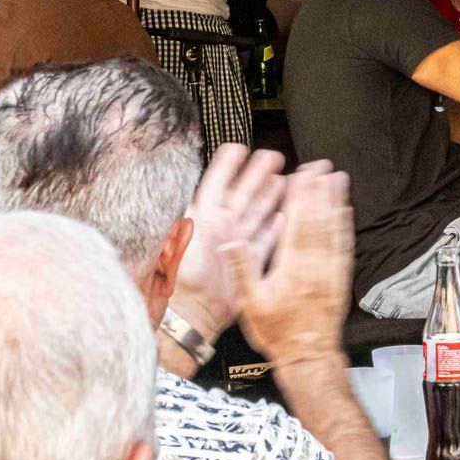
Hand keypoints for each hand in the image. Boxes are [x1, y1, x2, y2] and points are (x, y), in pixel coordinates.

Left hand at [170, 143, 292, 338]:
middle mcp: (221, 229)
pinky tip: (284, 216)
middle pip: (243, 194)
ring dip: (270, 195)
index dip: (228, 165)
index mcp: (204, 218)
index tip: (239, 147)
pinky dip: (276, 228)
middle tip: (273, 155)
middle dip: (257, 173)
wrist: (193, 312)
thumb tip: (175, 183)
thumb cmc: (182, 276)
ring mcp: (236, 245)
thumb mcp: (181, 235)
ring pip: (257, 213)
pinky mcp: (248, 263)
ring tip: (284, 179)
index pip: (217, 183)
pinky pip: (265, 241)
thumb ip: (185, 209)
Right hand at [237, 168, 352, 366]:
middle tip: (321, 166)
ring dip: (335, 202)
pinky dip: (344, 227)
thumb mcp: (250, 305)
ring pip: (334, 230)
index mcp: (292, 269)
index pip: (297, 225)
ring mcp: (330, 271)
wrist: (308, 357)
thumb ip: (242, 271)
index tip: (301, 176)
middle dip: (319, 191)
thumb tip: (231, 243)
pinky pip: (343, 246)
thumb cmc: (279, 334)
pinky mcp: (340, 278)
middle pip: (318, 221)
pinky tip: (345, 212)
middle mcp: (315, 266)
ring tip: (337, 179)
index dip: (300, 198)